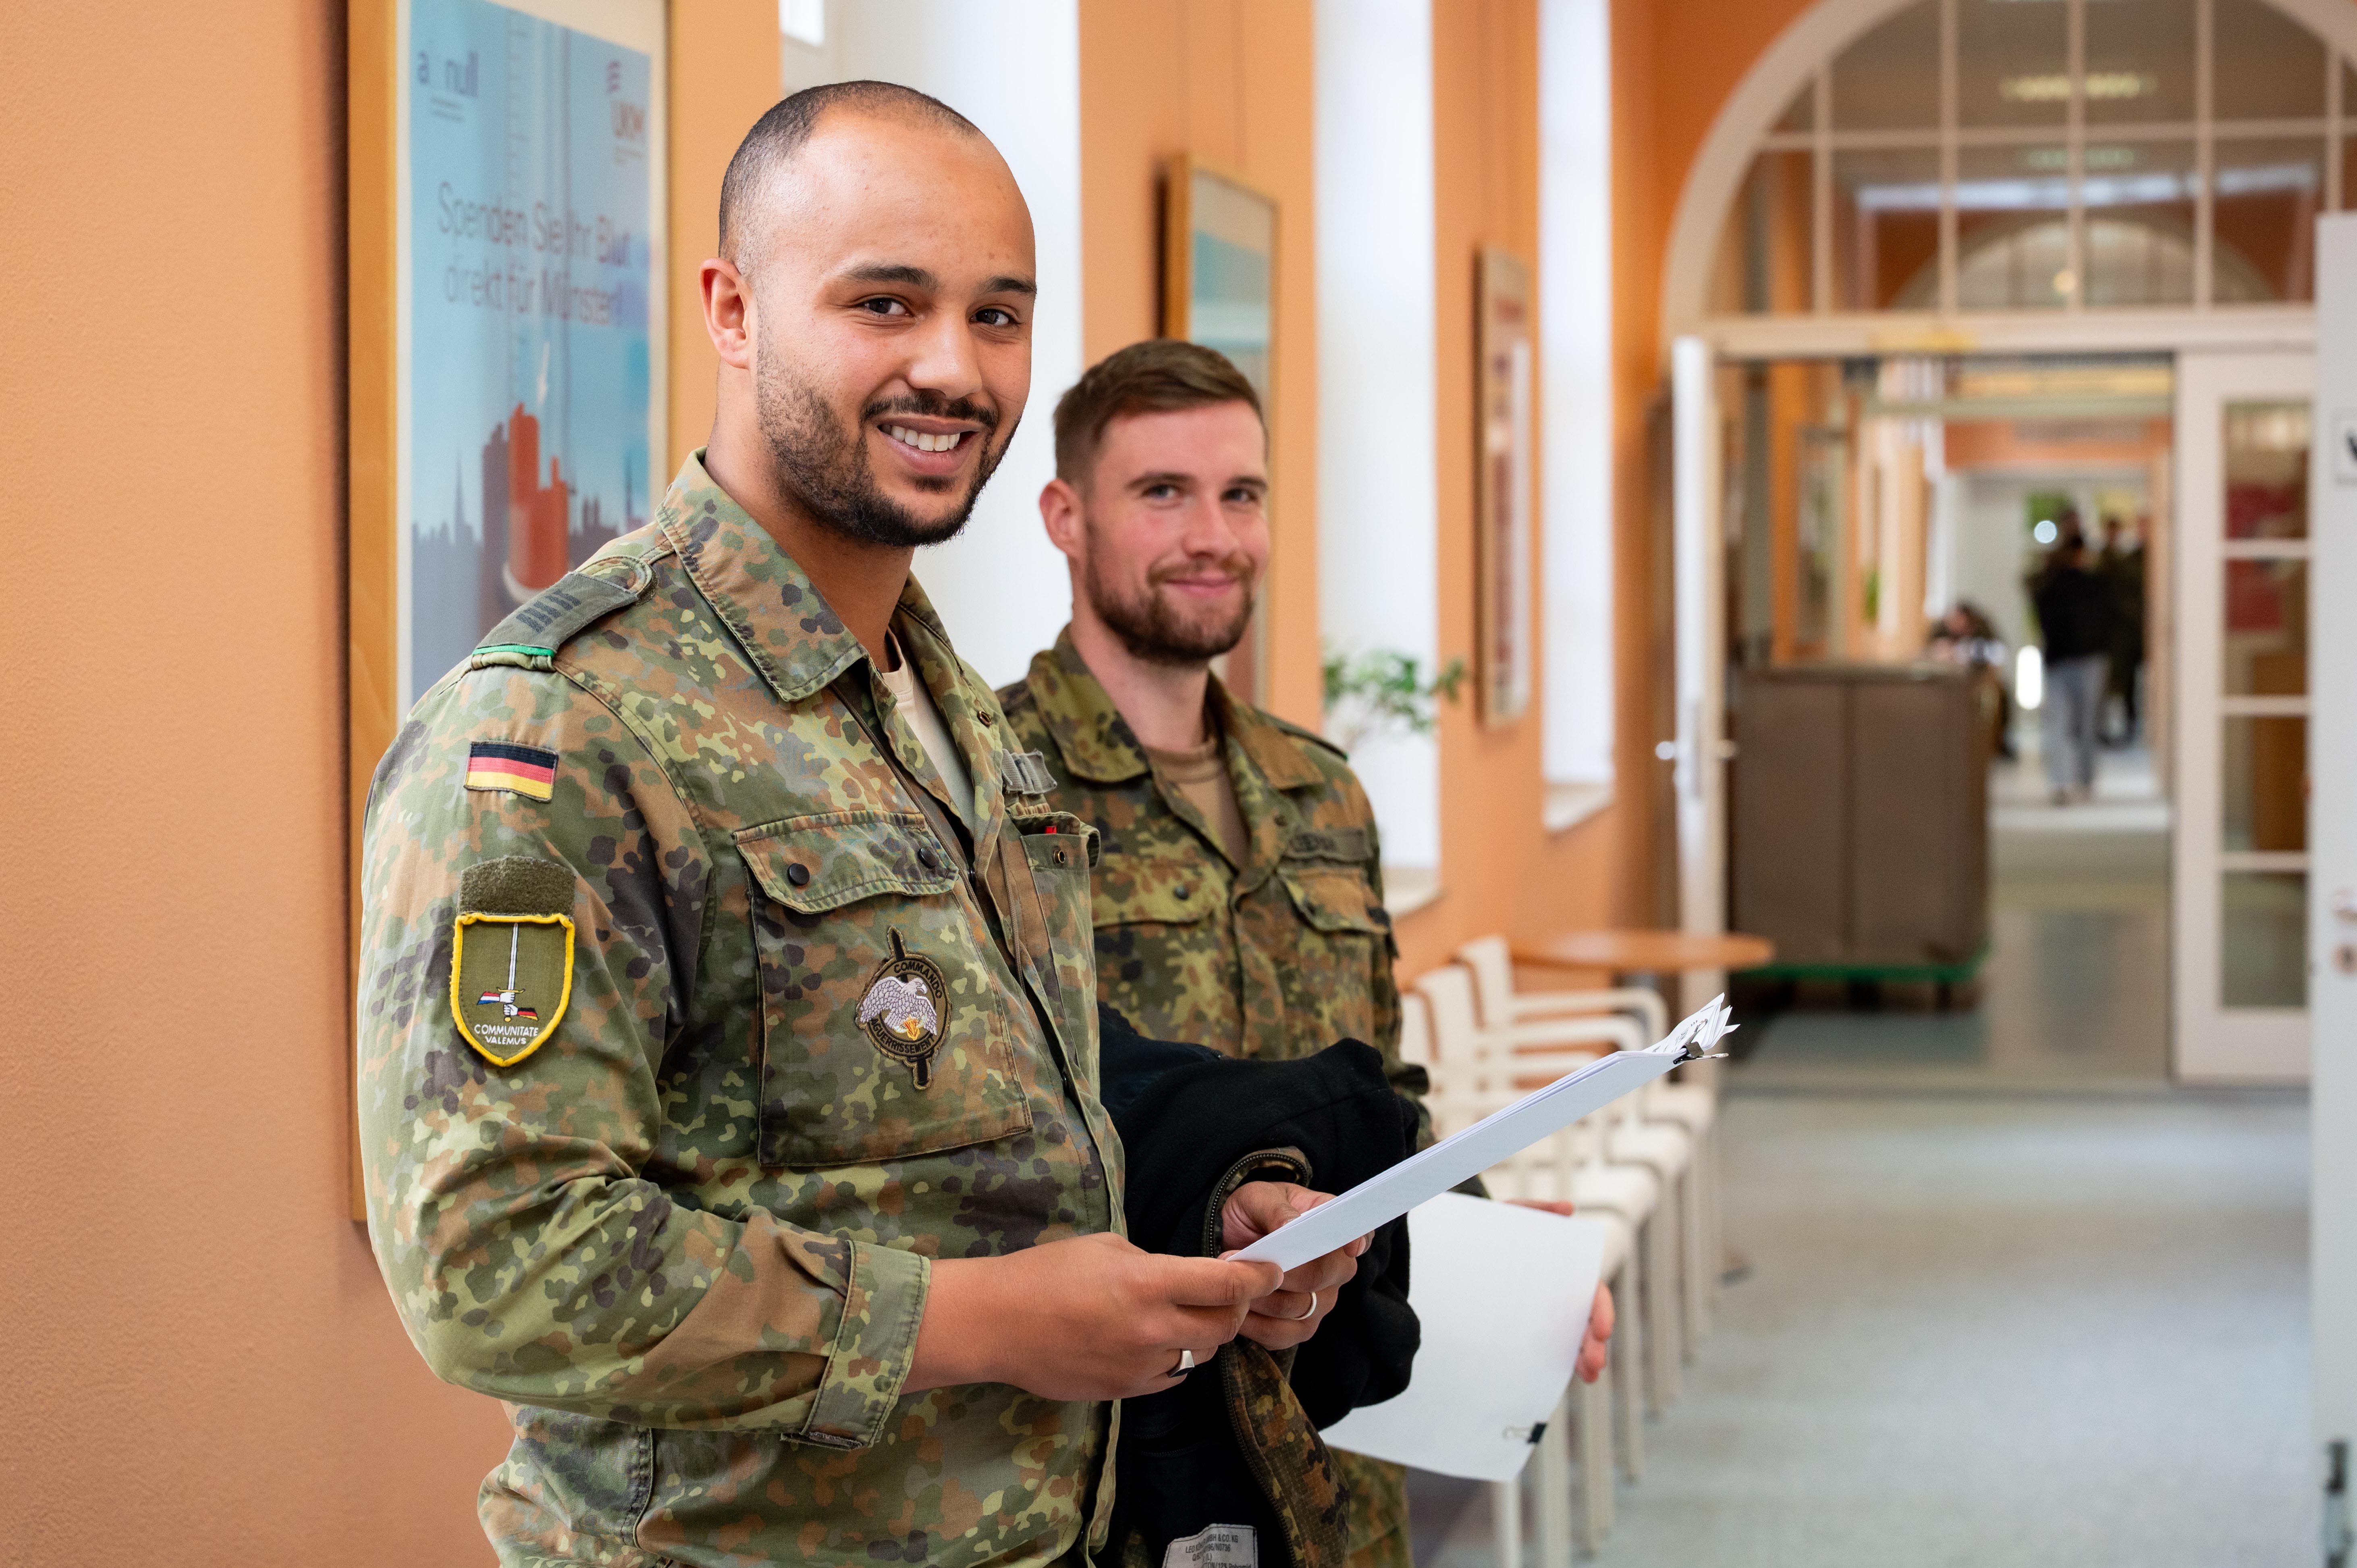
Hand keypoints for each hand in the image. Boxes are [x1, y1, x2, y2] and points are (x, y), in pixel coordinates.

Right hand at [907, 1232, 1279, 1399]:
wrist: (996, 1324)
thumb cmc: (1044, 1274)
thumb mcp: (1106, 1248)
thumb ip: (1153, 1264)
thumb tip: (1181, 1279)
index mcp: (1148, 1285)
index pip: (1226, 1284)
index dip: (1259, 1276)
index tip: (1273, 1270)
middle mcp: (1151, 1330)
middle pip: (1223, 1327)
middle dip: (1234, 1307)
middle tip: (1225, 1291)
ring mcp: (1139, 1367)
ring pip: (1199, 1356)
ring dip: (1201, 1336)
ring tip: (1178, 1315)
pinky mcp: (1124, 1391)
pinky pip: (1169, 1377)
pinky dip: (1172, 1359)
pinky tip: (1150, 1341)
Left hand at [1219, 1181, 1368, 1349]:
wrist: (1231, 1239)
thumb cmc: (1253, 1213)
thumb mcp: (1258, 1198)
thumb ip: (1276, 1209)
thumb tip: (1290, 1226)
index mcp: (1334, 1230)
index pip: (1359, 1236)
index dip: (1356, 1241)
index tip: (1348, 1246)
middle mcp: (1337, 1270)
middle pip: (1320, 1277)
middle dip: (1279, 1271)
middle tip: (1244, 1260)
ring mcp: (1322, 1302)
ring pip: (1297, 1309)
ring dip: (1260, 1296)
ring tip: (1234, 1279)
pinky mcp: (1299, 1328)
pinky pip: (1280, 1335)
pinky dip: (1254, 1324)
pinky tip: (1238, 1306)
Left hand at [1507, 1200, 1615, 1383]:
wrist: (1467, 1249)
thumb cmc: (1497, 1231)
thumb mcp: (1514, 1215)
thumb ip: (1540, 1209)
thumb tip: (1568, 1208)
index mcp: (1566, 1271)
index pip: (1591, 1293)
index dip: (1602, 1311)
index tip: (1603, 1330)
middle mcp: (1560, 1296)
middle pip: (1585, 1322)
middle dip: (1596, 1344)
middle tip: (1596, 1364)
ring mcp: (1544, 1314)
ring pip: (1572, 1339)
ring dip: (1584, 1358)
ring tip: (1590, 1376)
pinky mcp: (1526, 1327)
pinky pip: (1547, 1348)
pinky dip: (1560, 1362)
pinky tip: (1563, 1376)